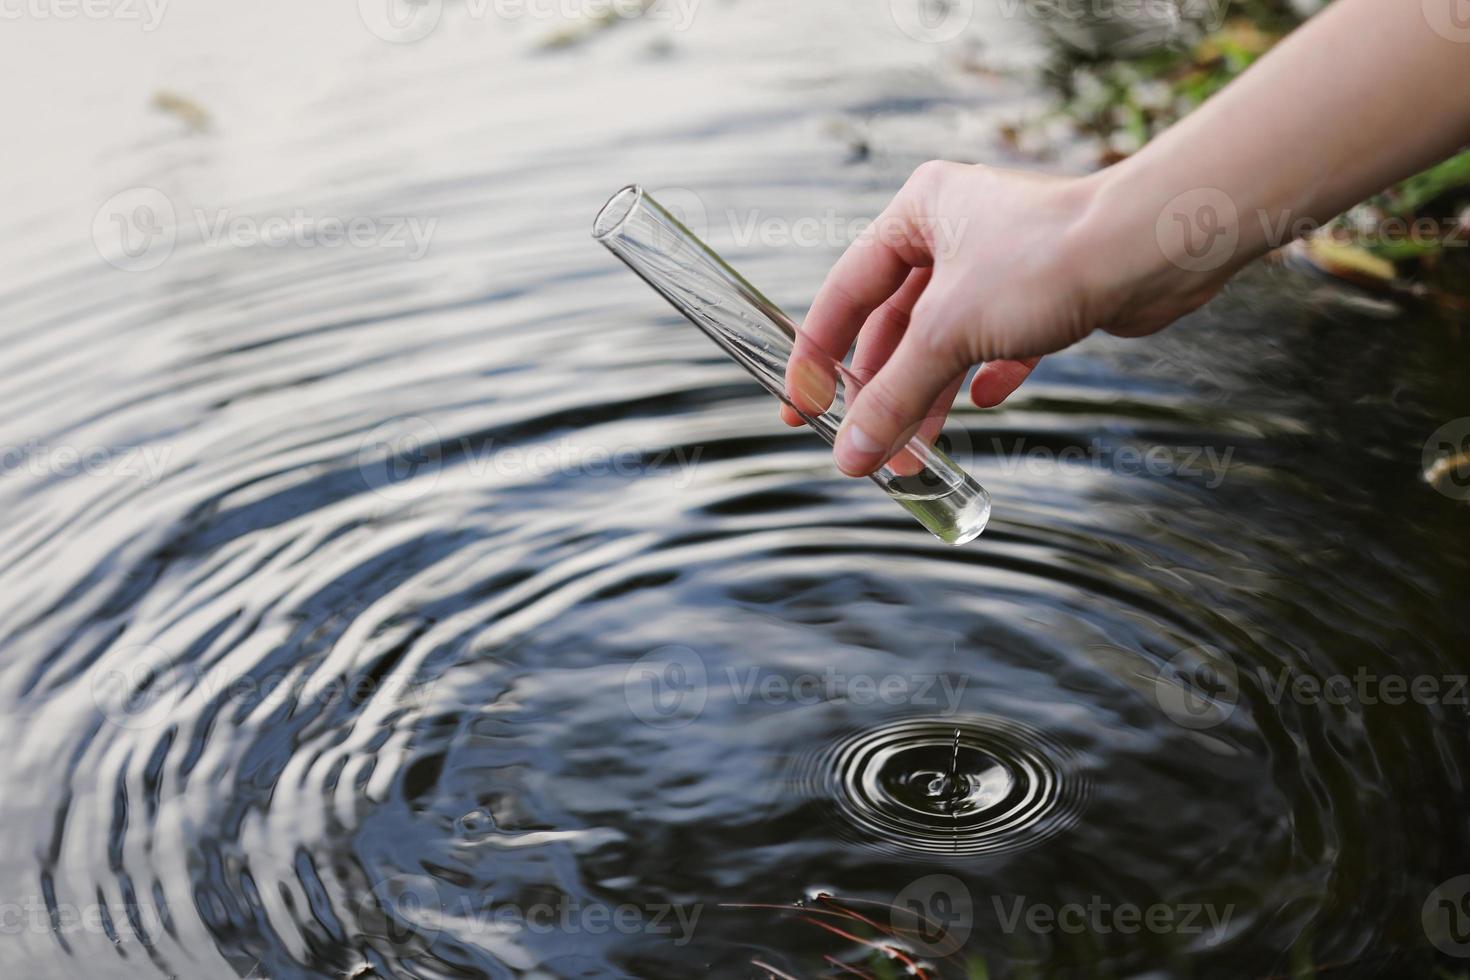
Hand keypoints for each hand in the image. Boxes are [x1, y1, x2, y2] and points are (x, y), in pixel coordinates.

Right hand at [783, 161, 1228, 475]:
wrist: (1151, 250)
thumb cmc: (1045, 262)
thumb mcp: (948, 335)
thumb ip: (892, 397)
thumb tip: (850, 456)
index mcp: (916, 212)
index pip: (844, 292)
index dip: (817, 356)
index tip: (800, 407)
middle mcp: (954, 229)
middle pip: (894, 324)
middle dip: (881, 390)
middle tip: (863, 447)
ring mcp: (1000, 260)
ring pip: (945, 339)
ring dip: (928, 396)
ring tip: (915, 455)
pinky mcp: (1044, 289)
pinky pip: (997, 341)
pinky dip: (984, 374)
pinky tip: (984, 401)